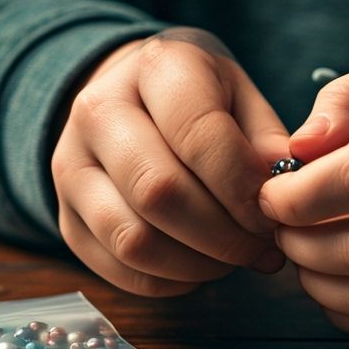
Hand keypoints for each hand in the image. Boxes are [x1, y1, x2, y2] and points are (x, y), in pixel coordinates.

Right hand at [52, 27, 287, 296]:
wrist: (134, 98)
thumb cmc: (204, 100)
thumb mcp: (244, 96)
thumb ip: (267, 141)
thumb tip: (282, 192)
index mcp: (157, 66)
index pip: (198, 136)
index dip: (243, 189)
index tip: (274, 215)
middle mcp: (98, 110)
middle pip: (159, 192)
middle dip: (224, 235)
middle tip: (260, 248)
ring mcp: (71, 166)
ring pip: (134, 239)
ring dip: (197, 265)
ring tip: (233, 259)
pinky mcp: (66, 217)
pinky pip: (119, 268)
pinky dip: (170, 282)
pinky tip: (199, 266)